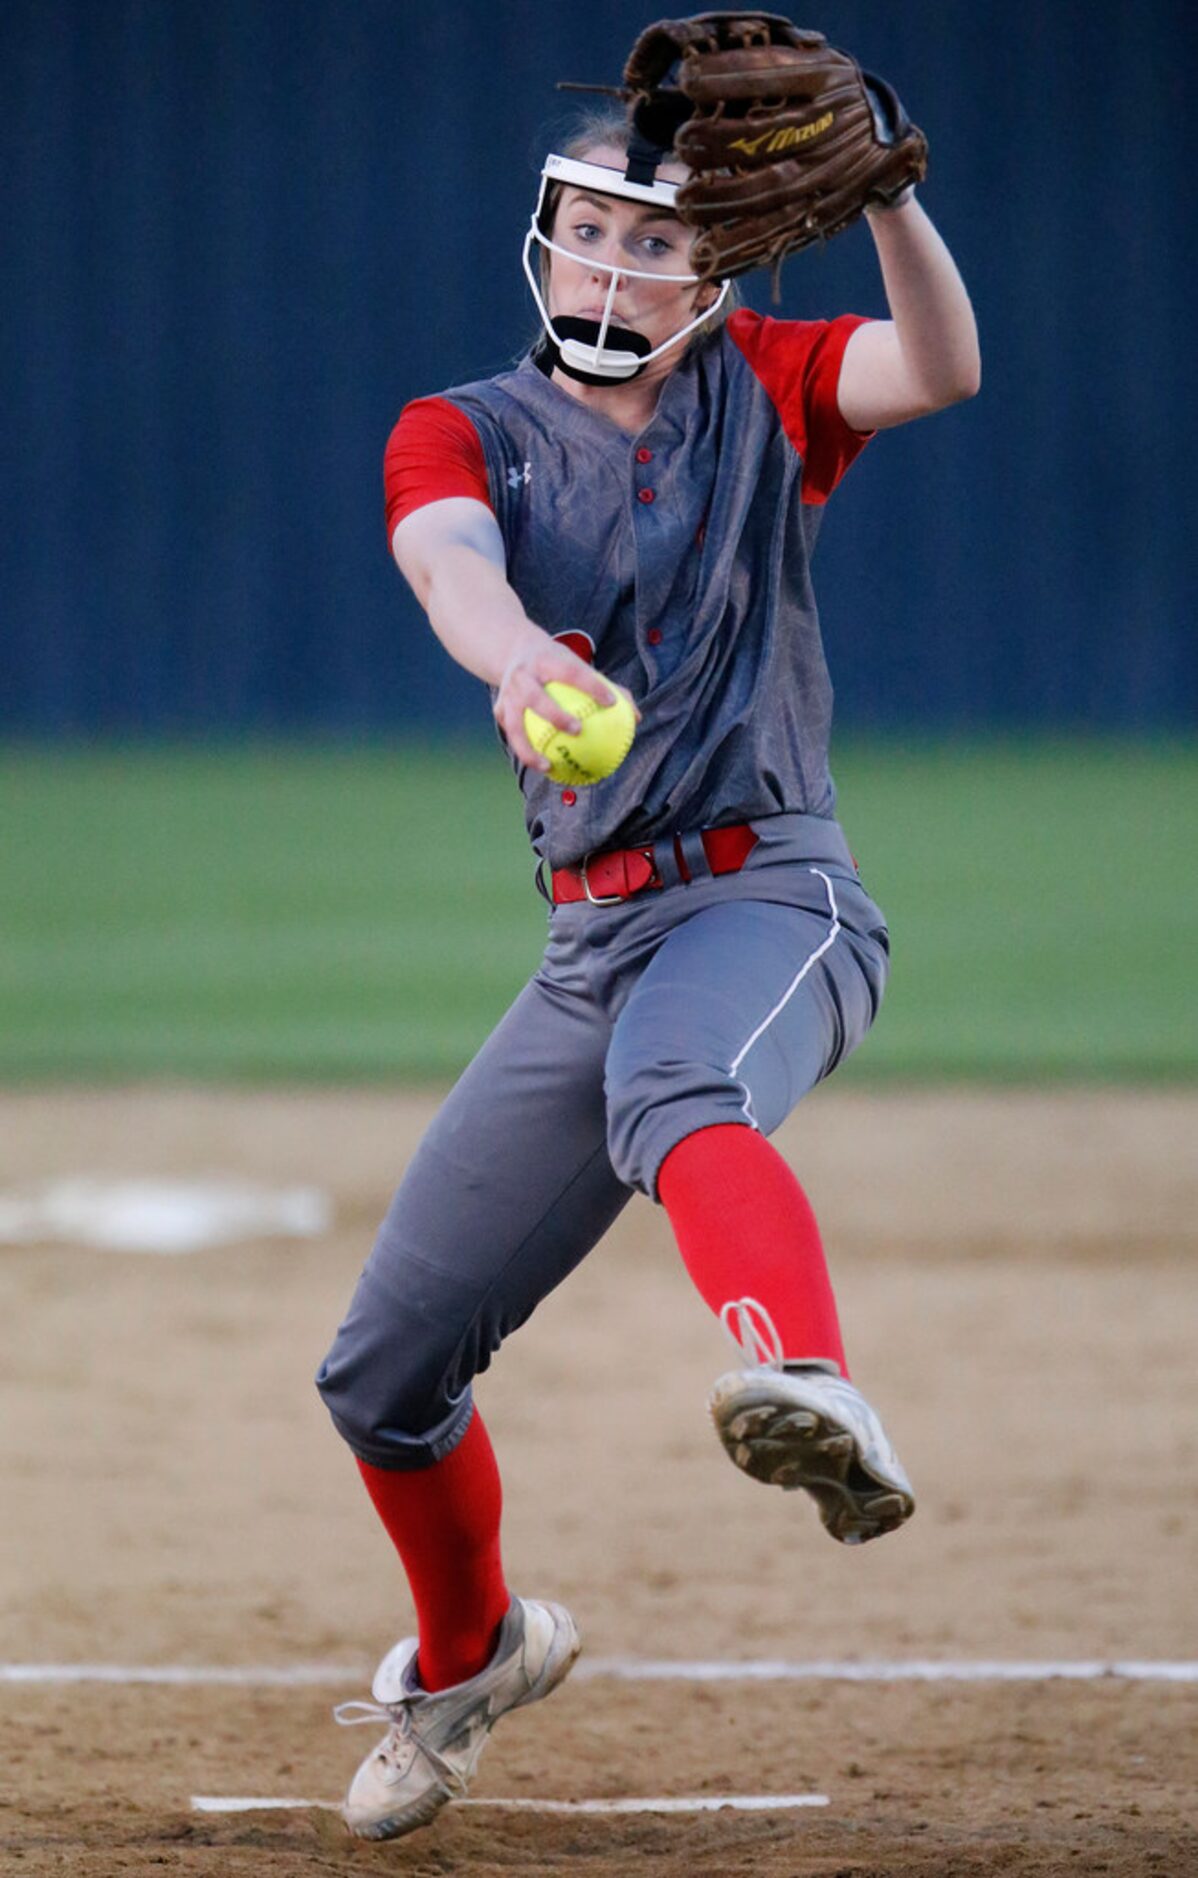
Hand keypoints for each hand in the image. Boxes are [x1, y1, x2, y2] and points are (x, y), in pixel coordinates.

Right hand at [494, 634, 634, 774]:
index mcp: (546, 660)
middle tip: (578, 730)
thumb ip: (607, 688)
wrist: (514, 651)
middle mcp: (523, 676)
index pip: (571, 671)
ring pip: (515, 724)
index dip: (591, 685)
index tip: (611, 701)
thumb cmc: (557, 664)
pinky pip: (513, 735)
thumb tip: (637, 718)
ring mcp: (508, 693)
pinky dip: (527, 752)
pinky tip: (544, 769)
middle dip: (555, 714)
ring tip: (548, 767)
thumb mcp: (578, 666)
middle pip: (536, 697)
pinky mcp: (500, 709)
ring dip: (528, 748)